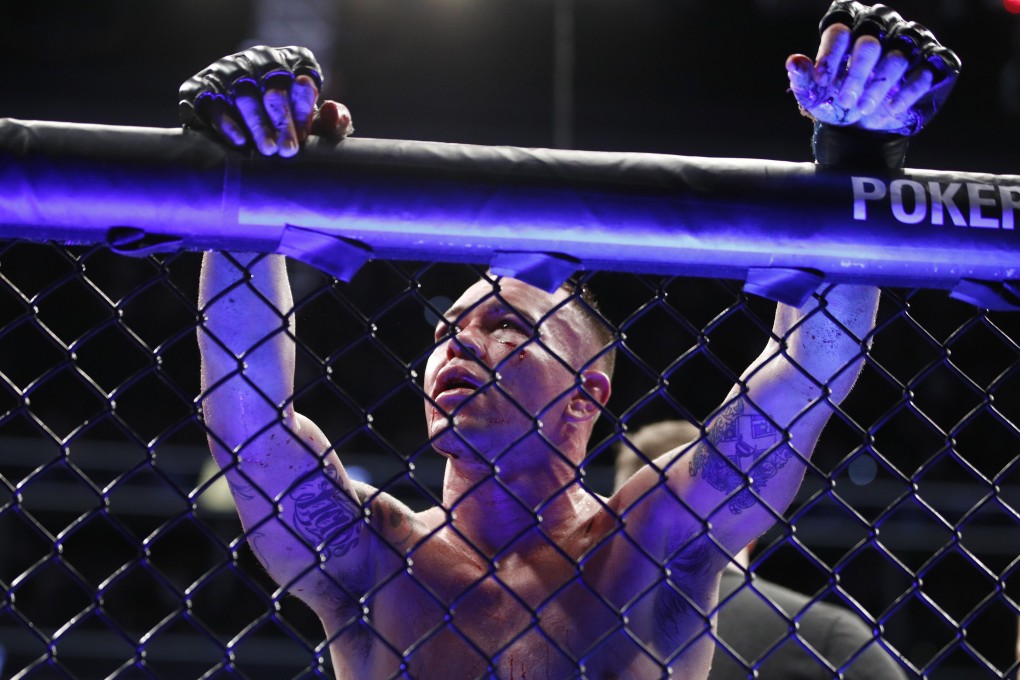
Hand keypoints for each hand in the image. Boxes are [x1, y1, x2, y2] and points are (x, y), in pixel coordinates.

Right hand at [179, 45, 352, 156]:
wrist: (242, 131)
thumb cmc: (291, 126)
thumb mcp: (315, 125)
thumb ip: (333, 121)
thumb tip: (332, 110)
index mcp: (292, 62)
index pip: (302, 76)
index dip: (304, 106)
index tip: (306, 134)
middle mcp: (260, 59)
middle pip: (274, 87)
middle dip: (282, 121)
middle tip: (289, 150)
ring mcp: (229, 70)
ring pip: (245, 95)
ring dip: (257, 125)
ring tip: (268, 150)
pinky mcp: (202, 86)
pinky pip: (213, 103)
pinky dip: (227, 122)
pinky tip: (240, 141)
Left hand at [786, 1, 959, 135]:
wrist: (863, 126)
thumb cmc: (835, 100)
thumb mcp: (813, 94)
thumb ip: (803, 76)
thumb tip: (794, 60)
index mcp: (849, 23)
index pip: (839, 29)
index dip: (829, 57)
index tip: (821, 82)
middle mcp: (881, 23)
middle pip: (868, 44)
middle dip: (855, 76)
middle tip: (845, 101)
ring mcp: (910, 38)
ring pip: (897, 58)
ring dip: (878, 88)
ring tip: (864, 109)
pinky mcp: (934, 58)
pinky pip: (925, 71)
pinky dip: (908, 92)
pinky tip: (892, 109)